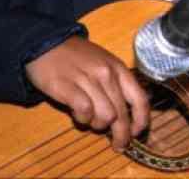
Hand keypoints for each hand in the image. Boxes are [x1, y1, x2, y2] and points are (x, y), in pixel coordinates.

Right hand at [25, 36, 149, 151]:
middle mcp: (107, 74)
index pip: (140, 99)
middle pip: (122, 114)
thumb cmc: (77, 57)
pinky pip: (84, 111)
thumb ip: (117, 84)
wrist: (46, 43)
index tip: (136, 133)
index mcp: (119, 69)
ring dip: (99, 125)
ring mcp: (87, 79)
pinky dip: (82, 118)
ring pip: (105, 116)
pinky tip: (78, 114)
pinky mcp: (67, 86)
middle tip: (118, 145)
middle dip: (121, 135)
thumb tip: (128, 114)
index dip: (141, 120)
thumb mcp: (104, 64)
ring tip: (90, 120)